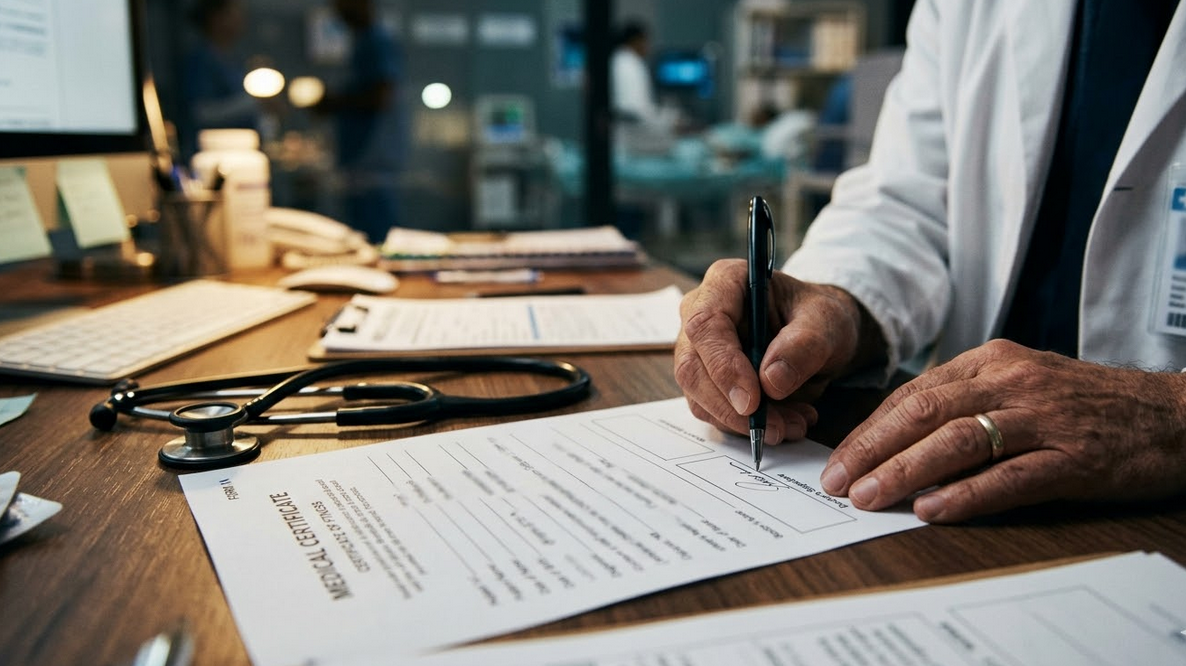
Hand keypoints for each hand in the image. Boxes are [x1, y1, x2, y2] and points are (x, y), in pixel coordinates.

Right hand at [674, 259, 878, 443]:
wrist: (820, 336)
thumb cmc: (818, 317)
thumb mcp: (827, 322)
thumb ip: (804, 345)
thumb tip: (771, 382)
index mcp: (726, 283)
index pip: (706, 325)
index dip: (724, 366)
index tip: (752, 401)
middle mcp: (700, 314)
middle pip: (693, 368)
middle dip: (732, 407)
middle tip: (776, 428)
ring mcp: (698, 351)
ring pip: (700, 397)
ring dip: (744, 422)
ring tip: (793, 424)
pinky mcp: (705, 382)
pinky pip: (714, 413)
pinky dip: (747, 427)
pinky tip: (785, 422)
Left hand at [820, 339, 1185, 522]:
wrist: (1174, 415)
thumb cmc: (1087, 404)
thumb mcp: (1021, 383)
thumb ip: (966, 401)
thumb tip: (899, 436)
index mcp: (993, 360)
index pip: (914, 392)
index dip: (870, 427)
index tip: (839, 457)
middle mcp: (1013, 381)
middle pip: (925, 411)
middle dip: (872, 447)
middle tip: (837, 481)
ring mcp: (1044, 418)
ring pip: (959, 440)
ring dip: (905, 470)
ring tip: (869, 496)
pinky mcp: (1074, 458)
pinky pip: (1010, 476)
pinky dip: (967, 494)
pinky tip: (933, 509)